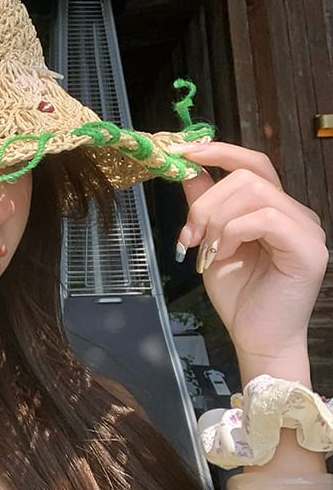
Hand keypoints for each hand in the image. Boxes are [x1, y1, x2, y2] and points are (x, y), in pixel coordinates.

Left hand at [172, 142, 327, 382]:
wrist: (256, 338)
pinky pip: (266, 217)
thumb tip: (188, 170)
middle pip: (247, 175)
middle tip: (188, 235)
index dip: (218, 152)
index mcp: (274, 209)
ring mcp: (306, 229)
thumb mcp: (210, 243)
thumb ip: (204, 207)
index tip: (181, 152)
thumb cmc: (239, 295)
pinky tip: (223, 255)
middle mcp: (295, 213)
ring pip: (255, 192)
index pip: (252, 163)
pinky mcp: (308, 249)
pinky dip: (234, 232)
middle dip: (206, 201)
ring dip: (217, 219)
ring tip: (205, 250)